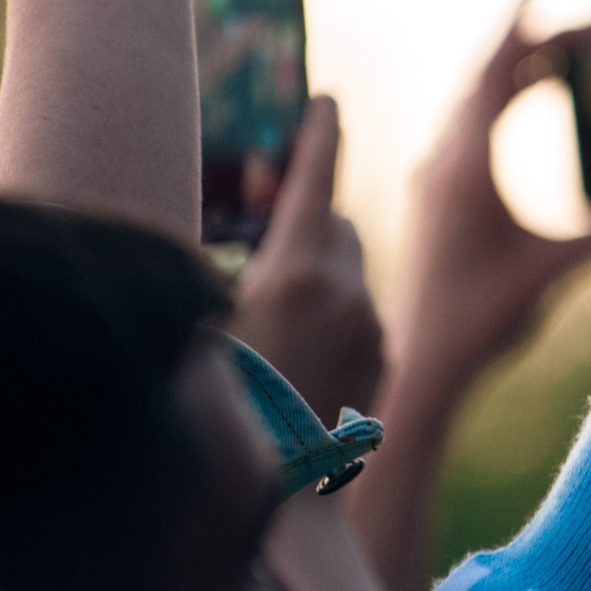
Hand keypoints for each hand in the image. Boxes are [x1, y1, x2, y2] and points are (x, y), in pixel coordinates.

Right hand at [230, 97, 384, 425]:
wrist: (275, 489)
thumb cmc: (218, 404)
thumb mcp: (204, 323)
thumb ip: (222, 272)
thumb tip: (234, 249)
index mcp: (295, 271)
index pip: (313, 181)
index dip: (318, 136)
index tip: (326, 101)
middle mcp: (345, 290)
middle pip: (336, 225)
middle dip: (309, 225)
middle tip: (268, 246)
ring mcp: (372, 324)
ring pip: (349, 273)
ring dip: (321, 278)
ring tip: (276, 326)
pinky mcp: (385, 355)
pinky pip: (361, 314)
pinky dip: (337, 316)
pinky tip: (301, 358)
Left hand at [389, 7, 590, 401]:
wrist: (424, 360)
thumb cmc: (482, 316)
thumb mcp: (554, 269)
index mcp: (466, 163)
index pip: (495, 71)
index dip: (523, 24)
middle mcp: (443, 159)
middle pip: (488, 78)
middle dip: (537, 46)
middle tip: (588, 29)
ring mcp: (435, 175)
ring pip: (476, 101)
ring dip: (519, 73)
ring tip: (566, 57)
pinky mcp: (435, 194)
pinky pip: (470, 125)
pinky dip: (504, 101)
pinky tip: (529, 103)